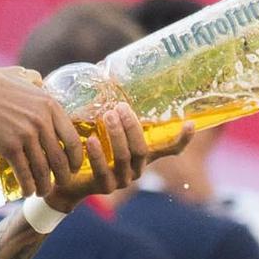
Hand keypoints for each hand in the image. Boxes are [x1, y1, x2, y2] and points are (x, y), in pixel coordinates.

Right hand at [0, 64, 84, 197]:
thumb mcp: (20, 75)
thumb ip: (34, 80)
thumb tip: (40, 81)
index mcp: (50, 106)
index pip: (72, 140)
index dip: (76, 159)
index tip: (74, 167)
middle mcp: (42, 121)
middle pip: (60, 159)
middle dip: (64, 177)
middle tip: (60, 183)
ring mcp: (27, 135)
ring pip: (43, 170)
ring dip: (45, 186)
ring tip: (42, 192)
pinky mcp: (10, 146)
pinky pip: (25, 173)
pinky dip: (28, 186)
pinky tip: (28, 192)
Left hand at [44, 102, 194, 211]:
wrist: (67, 179)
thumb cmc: (88, 148)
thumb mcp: (103, 130)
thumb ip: (110, 112)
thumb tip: (103, 71)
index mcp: (142, 156)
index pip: (169, 149)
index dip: (182, 139)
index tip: (191, 123)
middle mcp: (137, 169)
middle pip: (142, 149)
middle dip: (132, 127)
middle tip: (119, 107)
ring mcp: (122, 180)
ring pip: (125, 158)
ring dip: (117, 136)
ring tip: (106, 116)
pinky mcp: (104, 188)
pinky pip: (104, 171)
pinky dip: (98, 155)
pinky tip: (93, 140)